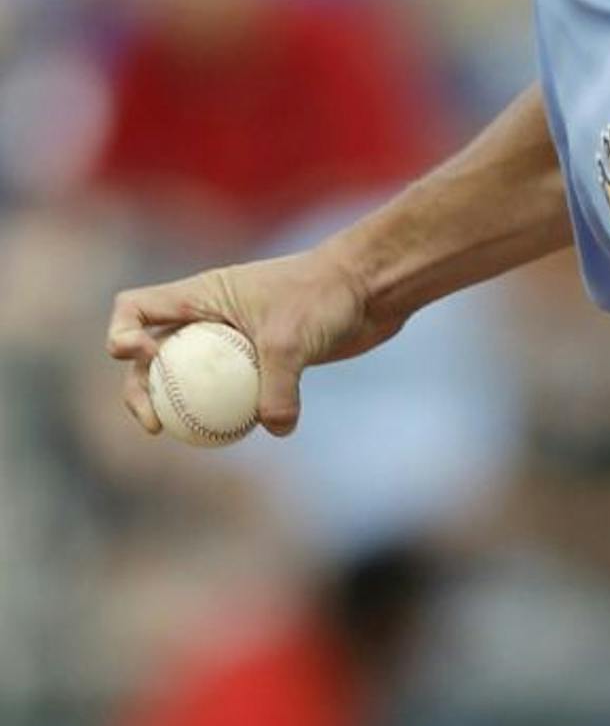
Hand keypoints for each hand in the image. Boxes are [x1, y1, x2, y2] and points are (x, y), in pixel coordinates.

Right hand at [105, 248, 402, 437]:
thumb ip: (276, 386)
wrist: (371, 287)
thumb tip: (274, 428)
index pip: (136, 307)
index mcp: (201, 295)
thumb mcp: (293, 340)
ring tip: (184, 437)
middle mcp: (209, 317)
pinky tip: (239, 435)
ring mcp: (233, 340)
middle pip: (152, 355)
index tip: (142, 356)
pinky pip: (232, 394)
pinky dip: (227, 413)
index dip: (122, 333)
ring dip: (179, 407)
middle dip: (140, 389)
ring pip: (191, 378)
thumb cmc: (326, 295)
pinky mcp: (262, 361)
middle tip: (154, 424)